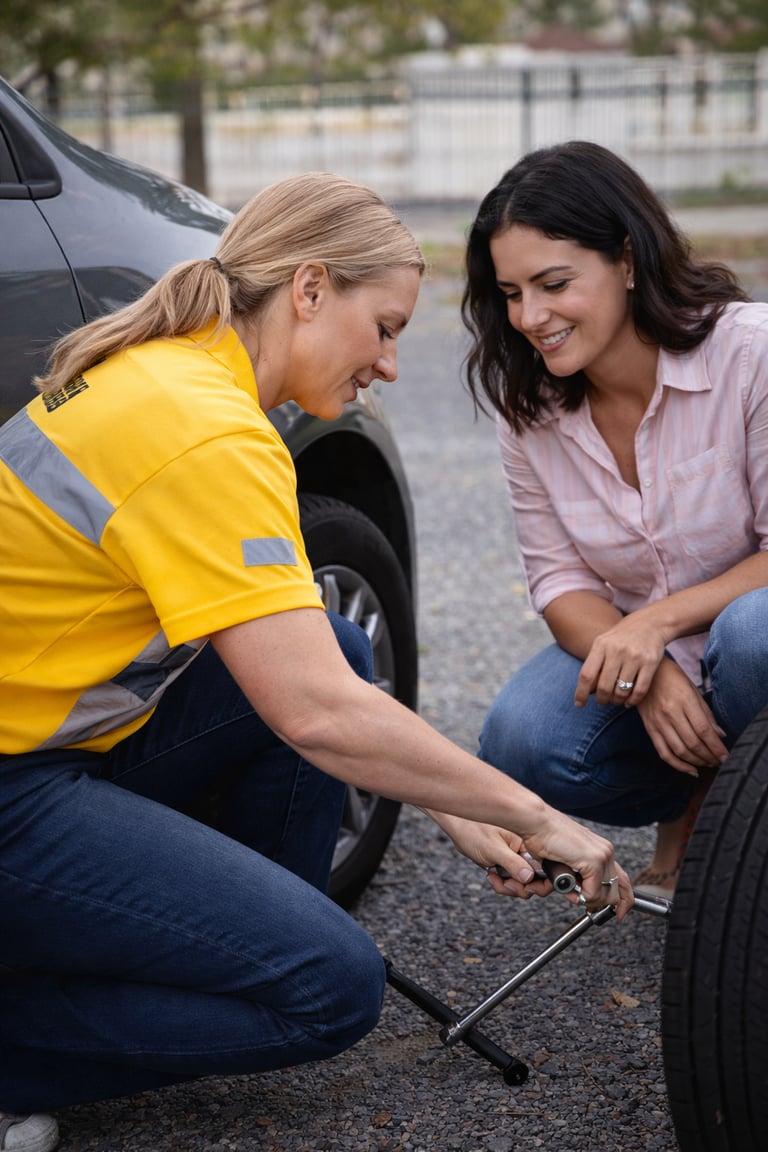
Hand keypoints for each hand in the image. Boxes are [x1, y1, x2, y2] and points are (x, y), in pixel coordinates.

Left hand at [429, 814, 552, 897]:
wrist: (455, 825)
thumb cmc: (471, 829)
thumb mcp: (492, 848)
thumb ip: (512, 863)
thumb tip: (529, 877)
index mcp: (527, 842)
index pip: (546, 868)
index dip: (541, 882)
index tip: (529, 888)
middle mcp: (525, 849)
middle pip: (536, 879)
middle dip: (521, 886)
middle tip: (506, 884)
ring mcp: (516, 856)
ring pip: (523, 882)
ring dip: (509, 886)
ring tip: (494, 878)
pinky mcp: (507, 862)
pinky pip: (512, 879)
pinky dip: (502, 883)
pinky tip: (491, 875)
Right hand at [518, 807, 633, 919]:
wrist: (536, 822)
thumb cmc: (544, 836)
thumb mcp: (568, 858)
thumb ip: (579, 873)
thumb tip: (582, 892)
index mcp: (602, 849)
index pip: (623, 880)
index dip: (623, 900)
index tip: (618, 913)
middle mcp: (606, 851)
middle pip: (617, 892)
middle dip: (600, 904)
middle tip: (583, 904)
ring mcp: (602, 855)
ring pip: (606, 896)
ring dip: (586, 900)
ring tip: (569, 891)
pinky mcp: (594, 861)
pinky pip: (592, 893)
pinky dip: (579, 897)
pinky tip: (567, 888)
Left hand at [574, 610, 667, 708]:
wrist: (650, 624)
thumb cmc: (621, 638)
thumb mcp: (603, 645)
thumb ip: (594, 665)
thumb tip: (586, 691)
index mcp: (601, 645)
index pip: (586, 674)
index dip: (581, 693)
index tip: (579, 705)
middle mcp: (617, 650)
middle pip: (604, 686)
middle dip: (601, 699)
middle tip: (602, 702)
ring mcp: (635, 656)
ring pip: (622, 690)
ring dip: (616, 701)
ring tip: (615, 701)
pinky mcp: (650, 663)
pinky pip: (640, 690)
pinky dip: (633, 700)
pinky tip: (628, 702)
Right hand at [637, 659, 727, 773]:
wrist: (643, 674)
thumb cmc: (672, 678)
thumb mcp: (693, 690)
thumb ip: (706, 713)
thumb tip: (720, 735)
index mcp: (684, 700)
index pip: (703, 729)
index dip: (716, 746)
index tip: (725, 755)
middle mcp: (670, 712)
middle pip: (692, 742)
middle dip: (709, 756)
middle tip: (719, 761)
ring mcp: (658, 722)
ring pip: (679, 750)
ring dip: (697, 761)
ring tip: (708, 764)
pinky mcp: (649, 729)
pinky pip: (663, 752)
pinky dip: (678, 765)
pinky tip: (690, 769)